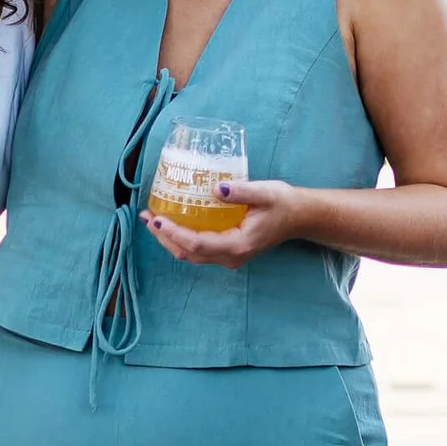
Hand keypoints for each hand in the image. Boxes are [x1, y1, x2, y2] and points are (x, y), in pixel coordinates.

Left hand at [140, 179, 308, 269]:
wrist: (299, 217)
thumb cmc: (283, 203)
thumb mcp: (265, 192)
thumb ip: (240, 191)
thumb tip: (215, 188)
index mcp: (238, 244)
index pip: (197, 243)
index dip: (174, 233)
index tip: (157, 219)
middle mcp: (231, 256)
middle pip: (188, 253)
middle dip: (164, 237)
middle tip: (147, 217)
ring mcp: (229, 256)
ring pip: (191, 254)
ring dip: (170, 239)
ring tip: (153, 220)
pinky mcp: (227, 251)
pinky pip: (198, 249)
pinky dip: (181, 238)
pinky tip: (171, 222)